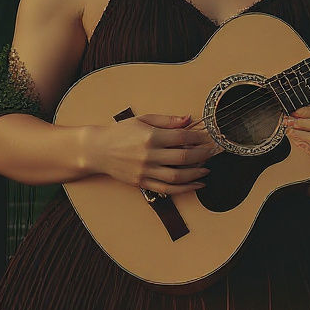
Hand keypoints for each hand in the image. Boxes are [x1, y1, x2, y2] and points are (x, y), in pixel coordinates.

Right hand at [89, 113, 217, 195]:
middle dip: (202, 156)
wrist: (98, 150)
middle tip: (211, 153)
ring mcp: (145, 171)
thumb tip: (188, 119)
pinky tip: (196, 185)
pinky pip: (167, 189)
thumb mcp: (143, 120)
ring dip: (196, 174)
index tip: (207, 138)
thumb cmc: (120, 132)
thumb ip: (167, 120)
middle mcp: (149, 155)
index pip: (182, 138)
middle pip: (183, 158)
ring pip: (177, 177)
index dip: (198, 138)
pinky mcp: (142, 182)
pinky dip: (184, 189)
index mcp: (151, 137)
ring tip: (206, 170)